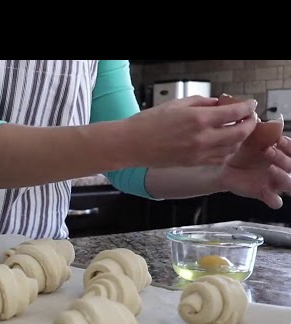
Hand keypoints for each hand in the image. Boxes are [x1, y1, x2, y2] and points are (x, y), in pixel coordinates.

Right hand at [121, 95, 257, 168]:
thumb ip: (201, 102)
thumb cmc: (147, 123)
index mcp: (198, 119)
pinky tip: (223, 144)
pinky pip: (219, 158)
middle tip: (249, 118)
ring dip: (239, 138)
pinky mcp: (193, 163)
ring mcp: (199, 153)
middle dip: (249, 123)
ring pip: (232, 147)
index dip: (247, 107)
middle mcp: (202, 138)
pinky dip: (227, 150)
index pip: (235, 113)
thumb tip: (217, 103)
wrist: (131, 144)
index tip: (250, 104)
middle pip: (240, 132)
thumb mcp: (176, 104)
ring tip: (236, 130)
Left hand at [219, 136, 290, 208]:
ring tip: (270, 169)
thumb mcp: (251, 139)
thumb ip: (265, 131)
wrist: (223, 166)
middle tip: (267, 151)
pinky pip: (276, 201)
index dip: (289, 146)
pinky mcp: (264, 193)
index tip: (278, 140)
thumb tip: (279, 121)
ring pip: (290, 184)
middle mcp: (283, 168)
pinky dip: (274, 199)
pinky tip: (268, 194)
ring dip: (283, 176)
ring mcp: (275, 182)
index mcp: (283, 154)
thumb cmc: (242, 151)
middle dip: (283, 158)